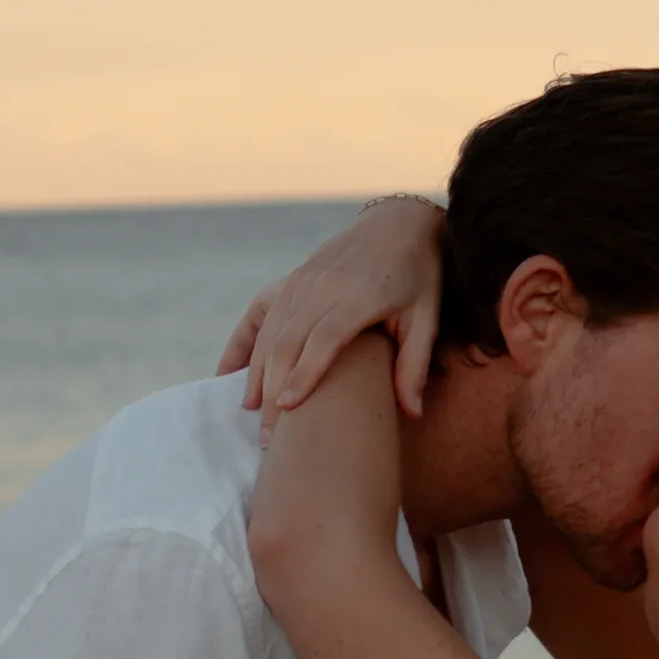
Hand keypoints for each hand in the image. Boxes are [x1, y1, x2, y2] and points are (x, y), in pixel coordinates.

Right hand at [216, 196, 445, 422]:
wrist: (397, 223)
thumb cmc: (417, 276)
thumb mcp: (426, 318)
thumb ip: (414, 365)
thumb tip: (412, 415)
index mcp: (360, 296)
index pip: (324, 339)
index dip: (305, 374)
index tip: (288, 408)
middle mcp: (325, 286)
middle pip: (289, 342)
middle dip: (274, 389)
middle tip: (270, 435)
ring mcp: (303, 280)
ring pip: (271, 332)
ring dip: (257, 375)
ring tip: (253, 415)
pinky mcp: (293, 279)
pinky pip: (262, 316)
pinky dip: (246, 348)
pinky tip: (232, 376)